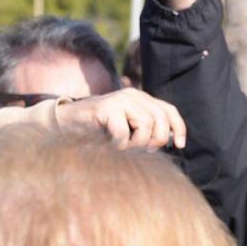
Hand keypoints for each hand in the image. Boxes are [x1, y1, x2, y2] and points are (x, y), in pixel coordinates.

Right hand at [56, 88, 186, 148]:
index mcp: (141, 99)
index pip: (169, 110)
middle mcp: (133, 95)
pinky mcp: (106, 108)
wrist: (68, 123)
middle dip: (156, 140)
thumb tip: (171, 141)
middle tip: (144, 150)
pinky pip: (123, 132)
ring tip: (124, 146)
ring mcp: (119, 99)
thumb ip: (147, 129)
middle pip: (160, 120)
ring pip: (145, 125)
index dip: (178, 128)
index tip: (179, 146)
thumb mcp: (129, 128)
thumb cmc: (101, 130)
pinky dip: (119, 145)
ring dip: (136, 144)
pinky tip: (112, 145)